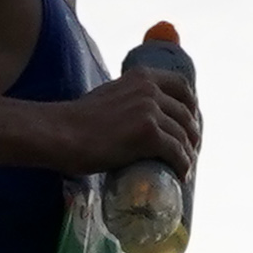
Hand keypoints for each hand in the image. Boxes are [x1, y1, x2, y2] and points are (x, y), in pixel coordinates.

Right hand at [47, 66, 198, 176]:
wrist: (60, 133)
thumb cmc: (76, 121)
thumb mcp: (108, 96)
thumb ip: (124, 98)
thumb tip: (131, 116)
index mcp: (141, 77)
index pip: (182, 86)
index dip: (192, 106)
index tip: (191, 122)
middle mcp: (149, 89)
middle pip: (187, 113)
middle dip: (192, 134)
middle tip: (189, 151)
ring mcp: (150, 111)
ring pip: (184, 136)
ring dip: (189, 154)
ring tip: (185, 168)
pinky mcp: (148, 135)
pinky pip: (177, 153)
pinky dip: (183, 166)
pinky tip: (181, 176)